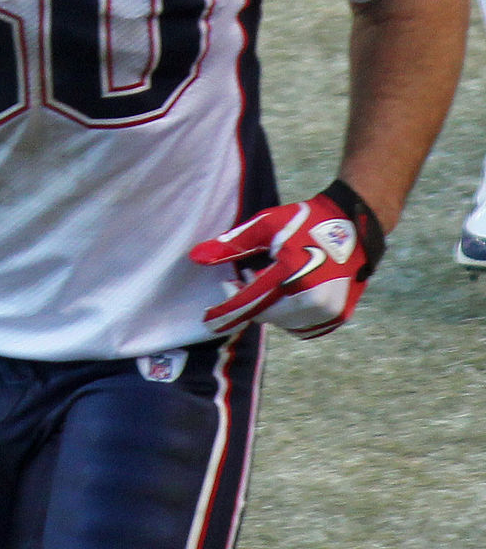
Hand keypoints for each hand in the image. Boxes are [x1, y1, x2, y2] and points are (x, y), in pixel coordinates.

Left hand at [190, 183, 383, 339]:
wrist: (354, 226)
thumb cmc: (305, 221)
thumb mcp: (266, 226)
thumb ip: (232, 245)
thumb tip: (196, 257)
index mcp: (291, 274)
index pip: (247, 303)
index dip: (225, 311)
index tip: (208, 318)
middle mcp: (311, 298)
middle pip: (264, 314)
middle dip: (251, 301)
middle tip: (251, 276)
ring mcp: (326, 311)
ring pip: (282, 322)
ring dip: (272, 307)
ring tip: (277, 278)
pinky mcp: (336, 317)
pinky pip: (301, 326)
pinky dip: (291, 315)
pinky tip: (293, 291)